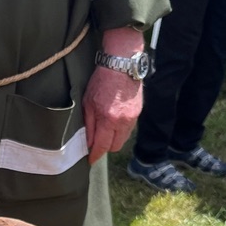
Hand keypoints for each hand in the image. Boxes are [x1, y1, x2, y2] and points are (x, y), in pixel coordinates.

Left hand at [82, 27, 144, 163]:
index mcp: (108, 119)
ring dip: (114, 139)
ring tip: (105, 131)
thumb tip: (87, 143)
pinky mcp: (138, 113)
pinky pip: (129, 129)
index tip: (90, 160)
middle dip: (105, 147)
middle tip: (96, 143)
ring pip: (123, 139)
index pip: (102, 146)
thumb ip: (88, 125)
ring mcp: (133, 118)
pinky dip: (121, 130)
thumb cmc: (101, 81)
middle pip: (115, 147)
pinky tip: (114, 121)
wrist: (122, 65)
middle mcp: (123, 121)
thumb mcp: (88, 103)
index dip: (95, 155)